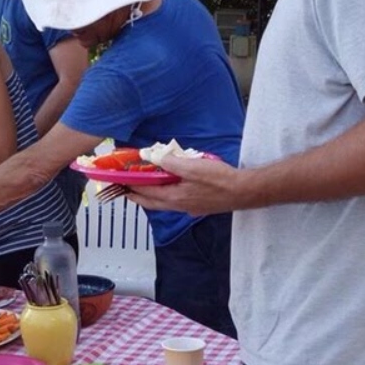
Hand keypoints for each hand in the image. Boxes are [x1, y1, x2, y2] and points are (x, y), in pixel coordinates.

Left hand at [122, 156, 244, 215]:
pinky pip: (175, 201)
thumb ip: (170, 162)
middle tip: (126, 188)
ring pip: (163, 203)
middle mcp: (179, 206)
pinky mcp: (198, 206)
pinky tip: (171, 187)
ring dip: (152, 196)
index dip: (131, 186)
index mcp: (174, 197)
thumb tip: (151, 157)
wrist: (244, 191)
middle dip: (137, 195)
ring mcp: (189, 208)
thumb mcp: (192, 166)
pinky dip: (166, 195)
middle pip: (151, 202)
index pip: (145, 192)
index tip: (120, 181)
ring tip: (145, 186)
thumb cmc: (220, 179)